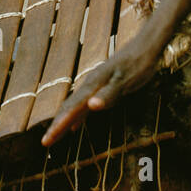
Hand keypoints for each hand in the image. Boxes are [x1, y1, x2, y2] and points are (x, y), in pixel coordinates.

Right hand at [43, 27, 169, 145]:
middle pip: (68, 108)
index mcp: (93, 85)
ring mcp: (95, 87)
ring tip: (54, 137)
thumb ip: (109, 95)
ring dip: (64, 122)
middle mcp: (90, 86)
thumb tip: (91, 106)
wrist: (145, 47)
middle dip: (56, 126)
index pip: (70, 109)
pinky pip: (85, 106)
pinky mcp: (102, 88)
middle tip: (45, 143)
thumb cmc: (137, 65)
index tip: (46, 141)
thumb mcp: (125, 81)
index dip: (58, 125)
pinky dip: (77, 118)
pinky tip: (75, 126)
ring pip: (75, 108)